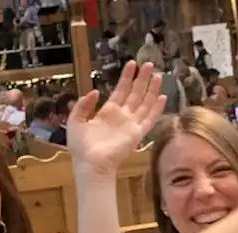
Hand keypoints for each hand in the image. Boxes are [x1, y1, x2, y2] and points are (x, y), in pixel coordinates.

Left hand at [67, 61, 164, 177]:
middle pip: (135, 94)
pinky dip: (156, 108)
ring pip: (145, 103)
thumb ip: (83, 105)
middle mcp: (122, 116)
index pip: (120, 90)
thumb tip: (94, 92)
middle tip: (148, 64)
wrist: (91, 164)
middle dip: (142, 79)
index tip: (131, 64)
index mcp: (108, 112)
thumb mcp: (76, 120)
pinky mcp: (137, 134)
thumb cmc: (81, 147)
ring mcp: (131, 125)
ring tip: (156, 75)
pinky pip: (149, 119)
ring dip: (151, 89)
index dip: (126, 77)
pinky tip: (162, 96)